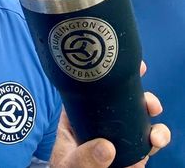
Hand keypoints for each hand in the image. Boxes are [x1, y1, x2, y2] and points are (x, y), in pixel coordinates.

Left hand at [51, 62, 169, 167]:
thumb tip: (107, 148)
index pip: (94, 89)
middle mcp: (102, 123)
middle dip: (144, 100)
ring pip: (140, 123)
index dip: (112, 75)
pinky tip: (154, 143)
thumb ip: (84, 157)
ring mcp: (118, 138)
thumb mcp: (68, 163)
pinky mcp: (130, 154)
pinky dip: (155, 142)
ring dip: (154, 124)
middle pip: (125, 103)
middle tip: (151, 105)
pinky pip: (146, 145)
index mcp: (80, 116)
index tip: (133, 67)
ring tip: (156, 136)